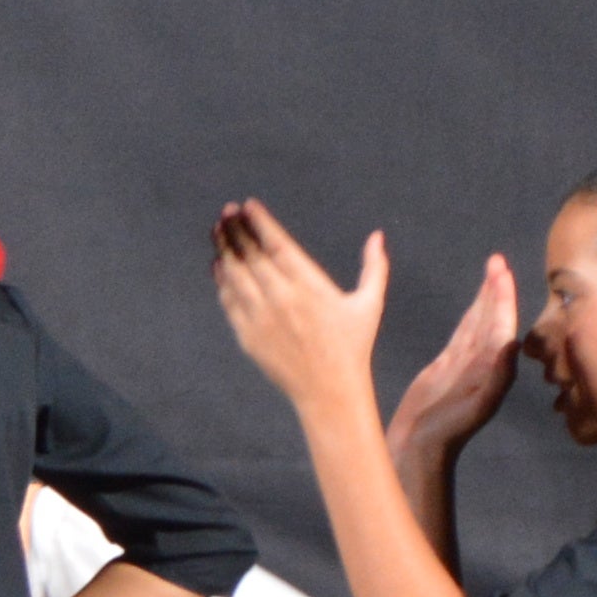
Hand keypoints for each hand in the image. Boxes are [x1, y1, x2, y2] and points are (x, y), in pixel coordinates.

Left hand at [211, 201, 393, 425]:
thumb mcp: (369, 304)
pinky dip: (222, 281)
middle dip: (236, 230)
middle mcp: (282, 298)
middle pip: (251, 256)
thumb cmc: (352, 346)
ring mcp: (261, 318)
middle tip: (226, 211)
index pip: (277, 245)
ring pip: (235, 276)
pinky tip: (218, 265)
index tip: (248, 206)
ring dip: (224, 250)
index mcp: (310, 285)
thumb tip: (378, 236)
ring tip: (218, 230)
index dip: (260, 222)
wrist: (329, 390)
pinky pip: (229, 302)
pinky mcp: (248, 336)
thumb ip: (374, 267)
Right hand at [389, 250, 523, 472]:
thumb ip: (495, 377)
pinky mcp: (446, 367)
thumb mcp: (474, 406)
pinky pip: (462, 334)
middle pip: (492, 317)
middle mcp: (483, 363)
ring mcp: (465, 364)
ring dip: (485, 297)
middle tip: (496, 261)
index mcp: (493, 369)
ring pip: (478, 322)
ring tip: (490, 271)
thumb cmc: (447, 433)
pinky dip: (469, 315)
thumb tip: (509, 345)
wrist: (420, 450)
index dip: (502, 296)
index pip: (500, 323)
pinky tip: (472, 305)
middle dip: (496, 289)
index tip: (500, 270)